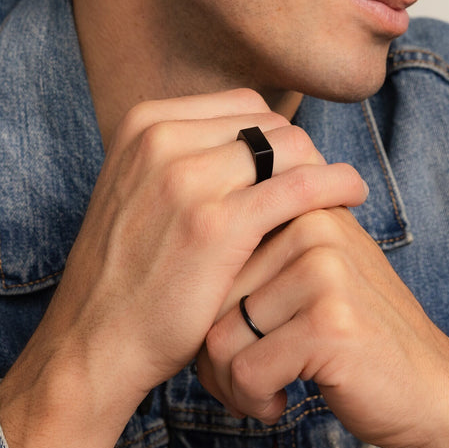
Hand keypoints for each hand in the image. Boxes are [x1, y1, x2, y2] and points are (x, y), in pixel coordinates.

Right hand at [0, 89, 368, 447]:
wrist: (95, 341)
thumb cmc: (126, 273)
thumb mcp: (138, 190)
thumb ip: (184, 156)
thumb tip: (252, 139)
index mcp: (144, 123)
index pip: (241, 106)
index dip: (275, 136)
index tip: (293, 166)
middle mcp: (161, 140)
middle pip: (267, 123)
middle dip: (299, 152)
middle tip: (321, 185)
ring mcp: (188, 180)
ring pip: (289, 147)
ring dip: (320, 167)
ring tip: (339, 194)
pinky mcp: (219, 225)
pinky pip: (300, 185)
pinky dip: (335, 184)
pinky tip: (352, 196)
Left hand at [197, 204, 448, 447]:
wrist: (430, 390)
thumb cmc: (353, 336)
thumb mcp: (309, 274)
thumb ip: (256, 250)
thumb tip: (178, 249)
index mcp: (300, 206)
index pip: (210, 256)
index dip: (208, 310)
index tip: (239, 338)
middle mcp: (312, 226)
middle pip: (207, 297)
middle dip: (215, 354)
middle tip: (249, 377)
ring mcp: (323, 270)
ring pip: (218, 337)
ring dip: (232, 383)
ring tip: (268, 388)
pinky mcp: (329, 322)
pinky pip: (246, 370)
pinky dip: (254, 400)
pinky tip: (282, 401)